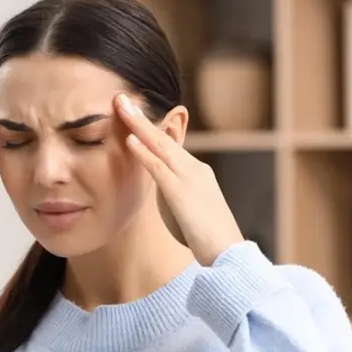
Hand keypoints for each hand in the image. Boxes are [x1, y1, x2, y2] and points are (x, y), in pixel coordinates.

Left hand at [114, 94, 242, 265]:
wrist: (230, 253)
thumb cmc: (212, 239)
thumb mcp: (194, 212)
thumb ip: (180, 199)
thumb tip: (169, 196)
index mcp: (198, 173)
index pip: (169, 145)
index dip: (150, 128)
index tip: (134, 114)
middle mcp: (194, 169)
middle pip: (163, 137)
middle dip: (140, 117)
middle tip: (122, 98)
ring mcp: (189, 178)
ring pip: (160, 145)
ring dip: (138, 125)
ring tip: (121, 107)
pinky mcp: (182, 193)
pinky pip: (159, 168)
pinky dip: (143, 152)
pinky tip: (129, 140)